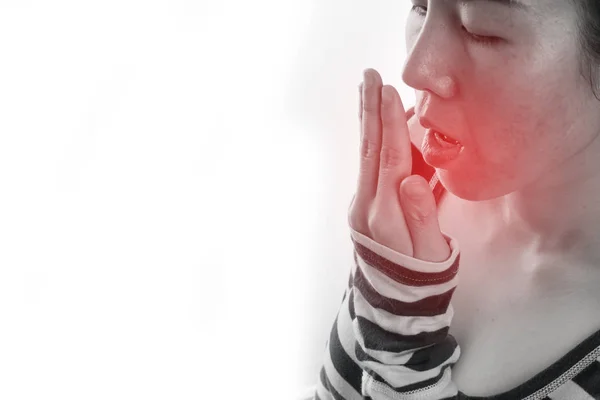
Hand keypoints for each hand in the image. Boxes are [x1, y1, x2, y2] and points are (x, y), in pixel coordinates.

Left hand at [348, 68, 449, 261]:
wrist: (393, 304)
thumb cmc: (421, 279)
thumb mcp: (430, 254)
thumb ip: (422, 217)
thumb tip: (413, 180)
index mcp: (384, 214)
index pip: (389, 160)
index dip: (390, 125)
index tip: (389, 91)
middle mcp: (366, 205)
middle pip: (369, 150)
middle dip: (370, 111)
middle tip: (368, 76)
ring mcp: (362, 205)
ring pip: (367, 155)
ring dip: (369, 122)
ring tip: (369, 91)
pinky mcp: (365, 207)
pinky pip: (371, 167)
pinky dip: (375, 141)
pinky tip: (379, 126)